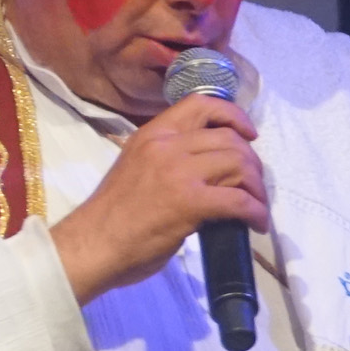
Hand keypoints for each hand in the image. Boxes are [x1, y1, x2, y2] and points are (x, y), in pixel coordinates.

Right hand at [48, 94, 266, 302]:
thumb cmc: (110, 218)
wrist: (92, 246)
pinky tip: (256, 223)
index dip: (233, 115)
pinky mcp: (189, 202)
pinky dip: (256, 211)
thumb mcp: (137, 169)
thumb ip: (167, 161)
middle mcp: (166, 145)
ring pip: (239, 163)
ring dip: (257, 187)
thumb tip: (204, 174)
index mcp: (152, 135)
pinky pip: (239, 200)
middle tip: (254, 185)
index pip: (200, 104)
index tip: (248, 135)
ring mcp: (178, 172)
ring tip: (257, 205)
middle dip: (251, 162)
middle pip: (229, 138)